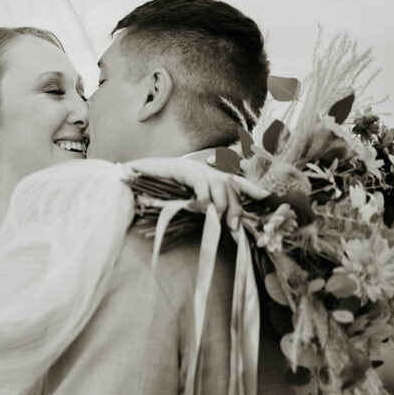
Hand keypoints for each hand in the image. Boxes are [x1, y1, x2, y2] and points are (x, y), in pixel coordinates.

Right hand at [122, 157, 267, 230]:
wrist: (126, 188)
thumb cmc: (152, 201)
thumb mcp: (183, 208)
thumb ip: (201, 213)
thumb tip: (222, 227)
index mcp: (205, 177)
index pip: (234, 180)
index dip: (251, 189)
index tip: (267, 200)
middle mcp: (201, 168)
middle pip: (230, 184)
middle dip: (236, 207)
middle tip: (235, 228)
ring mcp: (190, 166)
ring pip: (218, 183)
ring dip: (222, 205)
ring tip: (220, 222)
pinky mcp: (178, 167)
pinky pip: (199, 182)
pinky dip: (203, 197)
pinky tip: (200, 209)